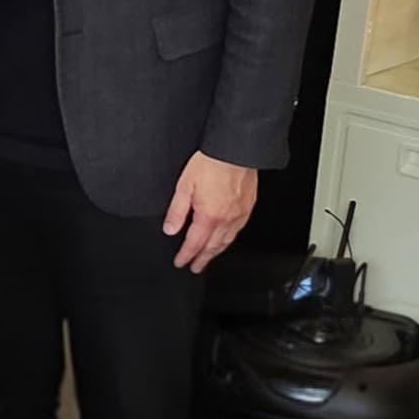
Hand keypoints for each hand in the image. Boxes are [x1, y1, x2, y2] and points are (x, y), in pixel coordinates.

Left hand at [163, 152, 258, 272]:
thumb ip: (177, 211)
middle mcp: (226, 219)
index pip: (194, 243)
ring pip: (227, 241)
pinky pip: (238, 231)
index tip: (181, 263)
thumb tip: (170, 229)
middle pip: (212, 247)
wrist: (235, 151)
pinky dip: (229, 239)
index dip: (186, 255)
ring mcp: (240, 214)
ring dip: (216, 252)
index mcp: (209, 215)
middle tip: (195, 268)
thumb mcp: (184, 186)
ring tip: (208, 257)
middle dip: (202, 259)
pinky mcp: (248, 207)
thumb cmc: (211, 163)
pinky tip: (225, 239)